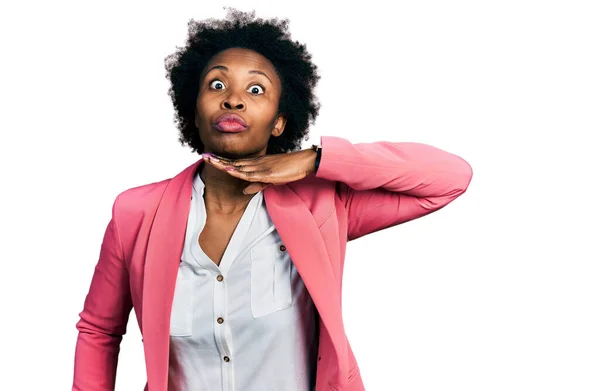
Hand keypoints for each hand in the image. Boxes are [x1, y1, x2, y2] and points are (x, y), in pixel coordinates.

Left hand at [201, 149, 316, 194]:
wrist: (304, 162)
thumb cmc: (289, 169)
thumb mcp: (271, 178)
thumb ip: (257, 184)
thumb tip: (243, 191)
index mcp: (256, 163)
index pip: (235, 162)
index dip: (222, 160)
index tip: (209, 157)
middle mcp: (256, 163)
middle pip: (233, 162)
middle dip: (218, 159)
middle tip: (203, 155)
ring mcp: (261, 166)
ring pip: (238, 166)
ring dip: (223, 163)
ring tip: (210, 160)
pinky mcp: (267, 172)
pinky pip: (250, 173)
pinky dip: (238, 172)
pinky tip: (229, 170)